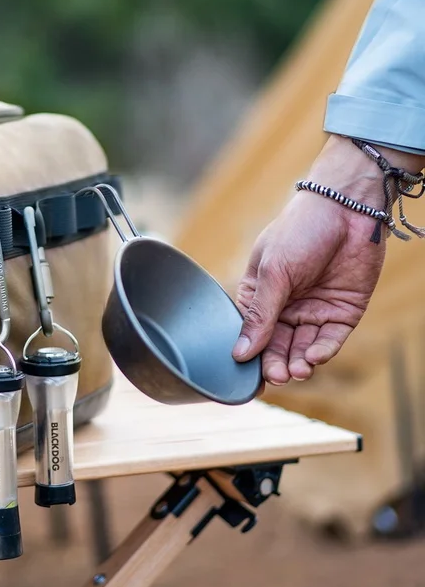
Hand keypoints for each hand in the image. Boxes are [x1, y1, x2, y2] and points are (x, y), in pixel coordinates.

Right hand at [231, 135, 424, 383]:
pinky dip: (322, 351)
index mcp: (259, 295)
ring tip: (296, 371)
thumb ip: (260, 315)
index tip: (248, 374)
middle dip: (275, 364)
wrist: (346, 210)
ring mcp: (313, 311)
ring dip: (298, 362)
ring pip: (302, 348)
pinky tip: (314, 356)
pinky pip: (330, 339)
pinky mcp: (342, 312)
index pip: (251, 333)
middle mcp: (285, 307)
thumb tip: (239, 353)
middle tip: (276, 377)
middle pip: (276, 346)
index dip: (249, 355)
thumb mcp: (272, 273)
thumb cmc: (298, 232)